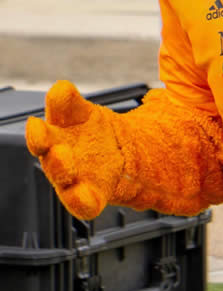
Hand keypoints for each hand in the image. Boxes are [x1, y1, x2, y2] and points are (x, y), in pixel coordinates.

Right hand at [26, 80, 125, 219]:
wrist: (119, 155)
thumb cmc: (90, 131)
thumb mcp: (82, 111)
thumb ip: (70, 101)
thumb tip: (60, 87)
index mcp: (55, 132)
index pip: (42, 127)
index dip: (36, 129)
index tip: (34, 121)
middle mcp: (58, 155)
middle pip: (45, 151)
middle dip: (40, 143)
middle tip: (41, 134)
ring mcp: (72, 177)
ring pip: (60, 176)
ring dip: (59, 168)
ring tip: (63, 156)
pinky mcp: (88, 195)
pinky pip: (82, 203)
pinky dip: (81, 201)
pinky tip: (83, 196)